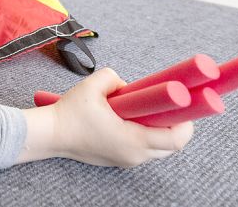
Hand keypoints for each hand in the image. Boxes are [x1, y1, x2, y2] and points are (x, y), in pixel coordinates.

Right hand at [22, 68, 193, 167]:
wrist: (50, 135)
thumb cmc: (69, 114)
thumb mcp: (92, 86)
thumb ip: (114, 77)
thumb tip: (127, 84)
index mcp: (132, 140)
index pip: (175, 139)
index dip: (187, 122)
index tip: (187, 105)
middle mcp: (134, 155)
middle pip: (172, 147)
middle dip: (177, 126)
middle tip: (172, 106)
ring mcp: (127, 160)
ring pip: (160, 150)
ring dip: (162, 132)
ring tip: (153, 111)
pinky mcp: (120, 160)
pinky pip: (145, 150)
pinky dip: (148, 136)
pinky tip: (137, 119)